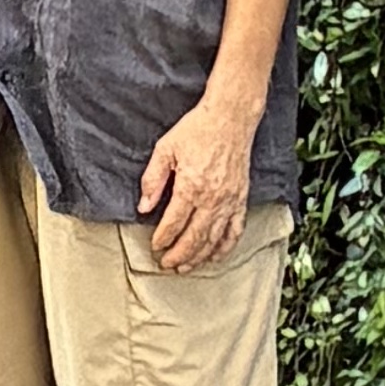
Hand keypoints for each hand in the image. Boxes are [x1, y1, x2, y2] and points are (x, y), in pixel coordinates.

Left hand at [138, 97, 254, 271]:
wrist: (230, 117)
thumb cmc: (197, 129)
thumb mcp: (165, 149)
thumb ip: (153, 180)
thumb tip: (143, 206)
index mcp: (191, 187)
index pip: (173, 223)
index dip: (162, 239)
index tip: (155, 246)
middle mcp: (212, 199)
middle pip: (193, 238)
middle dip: (178, 255)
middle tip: (166, 265)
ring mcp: (229, 201)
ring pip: (213, 240)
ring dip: (198, 257)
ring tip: (185, 268)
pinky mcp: (241, 199)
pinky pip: (235, 231)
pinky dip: (225, 248)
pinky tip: (214, 257)